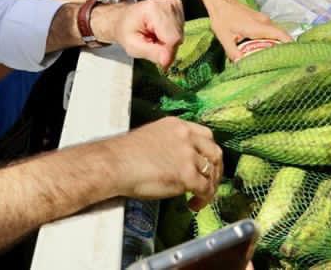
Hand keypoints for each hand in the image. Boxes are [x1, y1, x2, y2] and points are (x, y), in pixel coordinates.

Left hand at [93, 0, 183, 67]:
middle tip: (152, 43)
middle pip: (178, 36)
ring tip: (154, 36)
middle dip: (167, 46)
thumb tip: (167, 60)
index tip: (159, 59)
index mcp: (153, 9)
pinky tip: (160, 30)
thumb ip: (151, 53)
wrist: (124, 18)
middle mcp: (166, 3)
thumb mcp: (133, 46)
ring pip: (181, 33)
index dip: (167, 52)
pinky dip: (171, 34)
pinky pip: (181, 28)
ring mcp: (173, 3)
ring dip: (169, 40)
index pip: (172, 38)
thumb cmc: (127, 31)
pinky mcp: (177, 6)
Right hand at [107, 116, 221, 210]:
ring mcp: (188, 155)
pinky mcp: (186, 175)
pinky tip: (194, 204)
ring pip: (212, 173)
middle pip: (215, 152)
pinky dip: (204, 199)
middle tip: (210, 182)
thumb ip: (169, 143)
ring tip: (200, 197)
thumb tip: (176, 160)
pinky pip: (205, 189)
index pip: (206, 135)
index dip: (209, 151)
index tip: (206, 162)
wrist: (114, 164)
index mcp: (176, 125)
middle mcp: (186, 137)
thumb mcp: (151, 137)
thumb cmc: (124, 155)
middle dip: (216, 169)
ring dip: (209, 187)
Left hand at [206, 0, 290, 59]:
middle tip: (282, 64)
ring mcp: (263, 19)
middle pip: (281, 36)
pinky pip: (270, 31)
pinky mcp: (260, 19)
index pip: (282, 36)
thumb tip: (241, 67)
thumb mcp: (225, 38)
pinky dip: (271, 40)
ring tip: (274, 59)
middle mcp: (265, 21)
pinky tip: (264, 50)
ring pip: (276, 34)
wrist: (220, 0)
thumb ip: (234, 53)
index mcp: (259, 26)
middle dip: (283, 49)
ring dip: (276, 45)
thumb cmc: (222, 17)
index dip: (289, 46)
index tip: (292, 58)